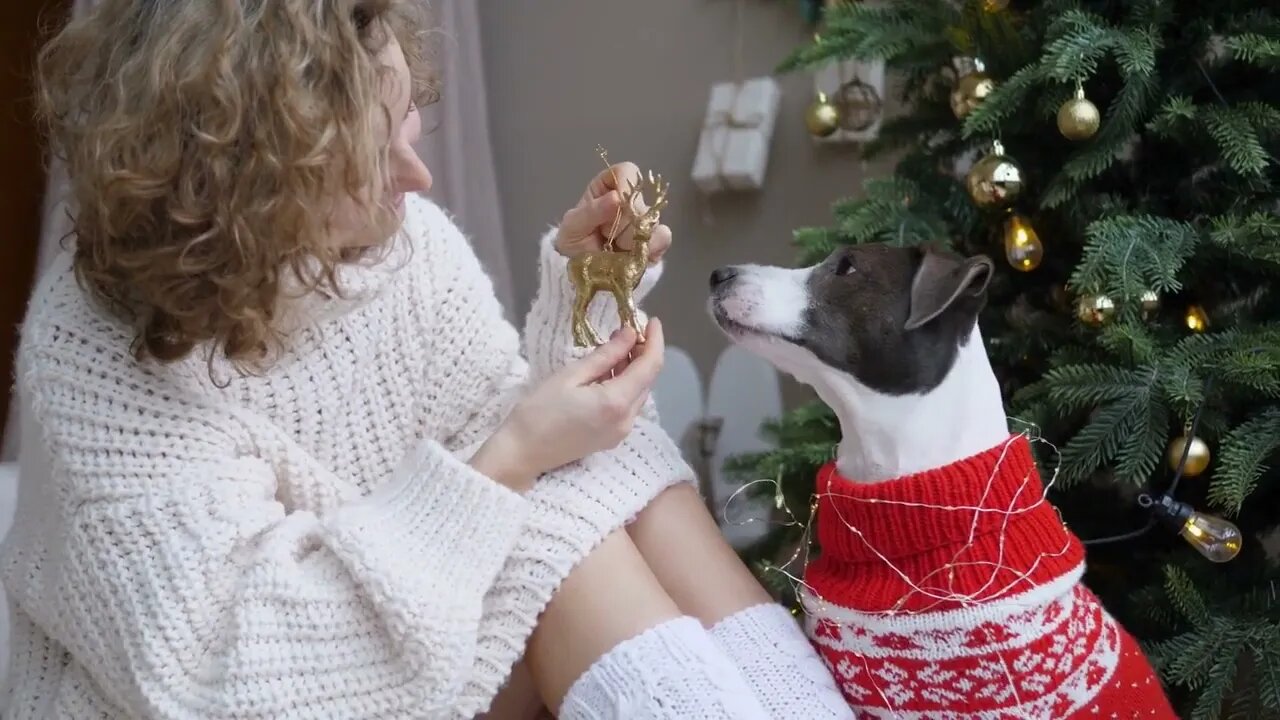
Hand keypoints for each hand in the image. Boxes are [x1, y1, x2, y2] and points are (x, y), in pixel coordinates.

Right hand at [471, 319, 665, 490]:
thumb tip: (630, 335)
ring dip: (635, 369)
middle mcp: (627, 419)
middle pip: (648, 380)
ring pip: (640, 393)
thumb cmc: (539, 411)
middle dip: (644, 353)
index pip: (650, 366)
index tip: (652, 320)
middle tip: (629, 330)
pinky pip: (629, 406)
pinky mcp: (613, 438)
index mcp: (617, 402)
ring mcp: (621, 432)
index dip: (655, 340)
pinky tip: (610, 372)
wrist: (522, 453)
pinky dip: (625, 386)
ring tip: (617, 348)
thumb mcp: (570, 376)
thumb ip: (605, 356)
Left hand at [555, 161, 671, 263]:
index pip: (627, 172)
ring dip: (636, 240)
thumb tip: (616, 197)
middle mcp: (631, 200)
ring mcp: (645, 220)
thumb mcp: (573, 225)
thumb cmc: (574, 241)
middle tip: (610, 239)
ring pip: (654, 221)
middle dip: (627, 223)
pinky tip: (632, 259)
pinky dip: (648, 251)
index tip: (616, 205)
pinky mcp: (655, 241)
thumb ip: (591, 211)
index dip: (625, 187)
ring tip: (618, 252)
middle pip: (642, 199)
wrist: (581, 273)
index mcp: (610, 186)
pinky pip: (662, 240)